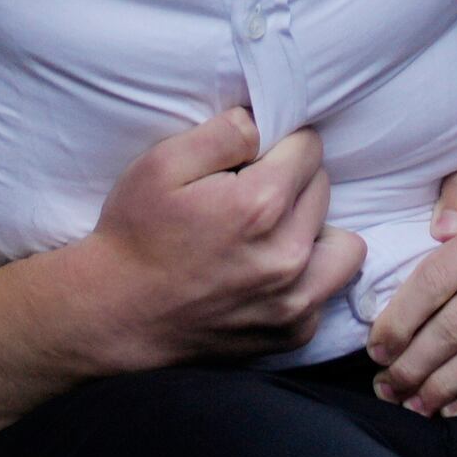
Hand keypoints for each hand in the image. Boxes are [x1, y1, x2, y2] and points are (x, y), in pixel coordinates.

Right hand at [61, 106, 364, 369]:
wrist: (113, 314)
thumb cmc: (134, 234)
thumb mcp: (161, 164)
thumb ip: (224, 132)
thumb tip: (263, 123)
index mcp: (260, 205)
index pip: (310, 149)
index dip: (281, 145)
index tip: (254, 157)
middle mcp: (288, 256)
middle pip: (323, 190)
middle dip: (295, 182)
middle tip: (252, 192)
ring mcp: (293, 302)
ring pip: (343, 246)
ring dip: (316, 231)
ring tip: (275, 231)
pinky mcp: (290, 333)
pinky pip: (325, 292)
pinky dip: (306, 278)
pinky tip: (267, 272)